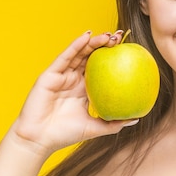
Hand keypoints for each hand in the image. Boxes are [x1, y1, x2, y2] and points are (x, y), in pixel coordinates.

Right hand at [10, 30, 135, 157]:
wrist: (39, 140)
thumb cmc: (64, 135)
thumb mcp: (95, 127)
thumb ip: (114, 123)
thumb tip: (136, 119)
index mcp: (83, 89)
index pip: (100, 69)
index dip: (112, 58)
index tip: (128, 50)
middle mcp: (73, 79)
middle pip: (90, 57)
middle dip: (104, 45)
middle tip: (120, 38)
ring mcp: (61, 75)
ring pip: (79, 53)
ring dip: (93, 42)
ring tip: (108, 35)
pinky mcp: (50, 74)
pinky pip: (65, 57)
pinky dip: (76, 45)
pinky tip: (86, 36)